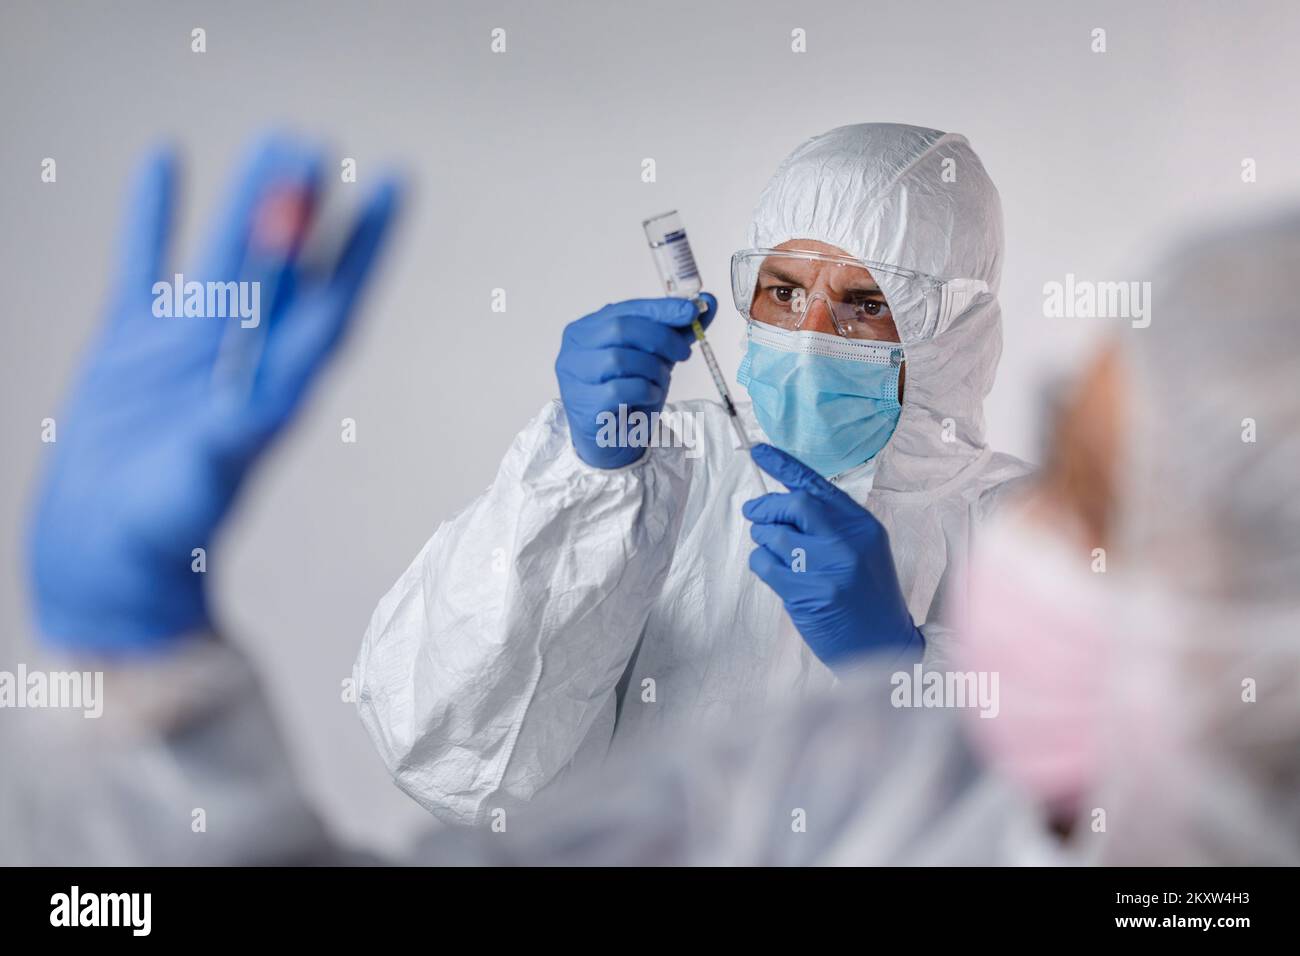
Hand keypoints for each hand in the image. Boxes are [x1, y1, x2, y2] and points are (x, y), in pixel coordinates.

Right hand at [27, 134, 402, 654]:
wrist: (102, 558)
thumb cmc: (160, 533)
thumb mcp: (201, 481)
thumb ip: (233, 434)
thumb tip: (274, 396)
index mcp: (274, 386)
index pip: (333, 300)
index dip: (366, 246)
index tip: (395, 186)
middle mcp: (241, 356)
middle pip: (285, 266)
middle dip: (307, 208)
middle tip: (325, 145)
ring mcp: (186, 345)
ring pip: (225, 254)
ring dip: (248, 200)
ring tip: (275, 140)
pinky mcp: (130, 345)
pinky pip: (144, 262)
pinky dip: (154, 216)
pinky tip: (165, 162)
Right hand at [555, 294, 715, 467]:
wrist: (612, 439)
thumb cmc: (628, 393)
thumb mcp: (655, 356)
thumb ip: (677, 330)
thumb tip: (707, 303)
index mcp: (587, 329)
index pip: (626, 309)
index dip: (660, 308)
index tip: (692, 310)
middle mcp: (574, 349)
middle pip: (620, 329)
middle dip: (661, 338)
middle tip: (684, 353)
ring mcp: (574, 377)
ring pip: (620, 359)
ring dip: (653, 369)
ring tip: (661, 381)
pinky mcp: (583, 405)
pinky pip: (620, 390)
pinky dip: (645, 391)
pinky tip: (650, 396)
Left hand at [743, 443, 923, 669]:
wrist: (884, 645)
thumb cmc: (868, 595)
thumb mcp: (863, 549)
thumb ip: (830, 523)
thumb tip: (782, 502)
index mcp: (862, 525)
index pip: (817, 485)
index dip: (784, 465)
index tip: (759, 451)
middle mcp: (847, 541)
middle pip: (795, 504)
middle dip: (767, 507)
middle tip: (754, 513)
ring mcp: (827, 568)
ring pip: (775, 535)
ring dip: (763, 539)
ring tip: (773, 551)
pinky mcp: (807, 593)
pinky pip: (766, 565)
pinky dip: (762, 564)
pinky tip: (775, 573)